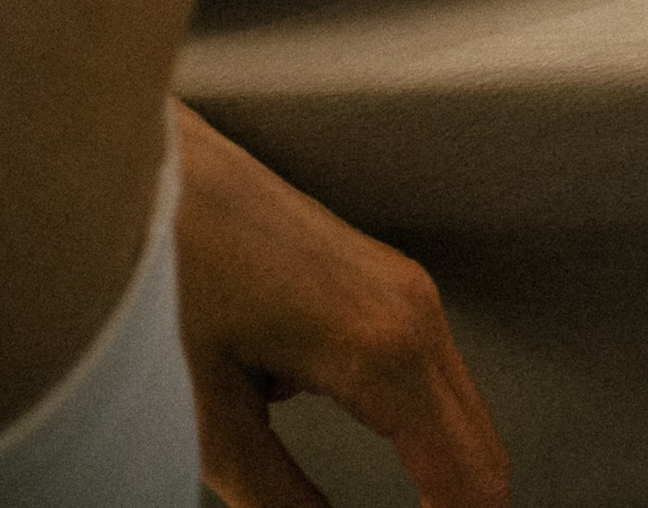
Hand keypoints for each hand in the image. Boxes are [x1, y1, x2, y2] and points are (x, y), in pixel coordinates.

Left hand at [173, 105, 507, 507]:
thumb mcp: (215, 423)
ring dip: (451, 482)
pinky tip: (396, 477)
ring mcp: (410, 288)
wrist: (161, 172)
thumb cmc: (176, 276)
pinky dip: (434, 440)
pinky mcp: (391, 281)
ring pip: (468, 414)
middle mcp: (416, 310)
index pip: (466, 481)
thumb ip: (282, 505)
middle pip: (486, 453)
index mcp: (384, 349)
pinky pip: (441, 377)